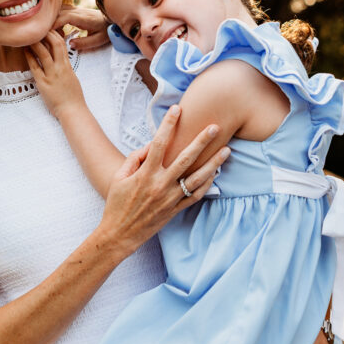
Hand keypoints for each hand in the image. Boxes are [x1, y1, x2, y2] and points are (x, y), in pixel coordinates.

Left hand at [26, 30, 83, 117]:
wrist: (72, 110)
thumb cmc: (72, 96)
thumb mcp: (72, 77)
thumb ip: (65, 66)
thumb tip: (59, 58)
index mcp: (67, 65)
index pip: (62, 44)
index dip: (54, 34)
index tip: (46, 29)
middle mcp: (60, 68)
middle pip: (54, 44)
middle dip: (46, 33)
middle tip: (36, 28)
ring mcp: (52, 75)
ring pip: (43, 53)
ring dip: (35, 43)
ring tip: (28, 36)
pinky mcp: (43, 83)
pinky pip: (35, 67)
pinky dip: (29, 57)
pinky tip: (24, 51)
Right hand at [52, 5, 108, 50]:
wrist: (111, 19)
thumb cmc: (106, 30)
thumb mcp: (98, 40)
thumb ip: (85, 43)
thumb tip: (70, 44)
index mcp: (83, 18)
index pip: (65, 17)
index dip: (54, 24)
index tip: (47, 33)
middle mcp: (78, 11)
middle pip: (58, 13)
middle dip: (51, 24)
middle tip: (53, 37)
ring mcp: (75, 9)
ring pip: (58, 10)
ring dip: (53, 21)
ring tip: (58, 34)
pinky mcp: (74, 9)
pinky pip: (60, 10)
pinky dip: (56, 18)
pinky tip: (60, 28)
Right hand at [100, 106, 227, 254]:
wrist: (119, 233)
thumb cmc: (116, 203)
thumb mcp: (119, 177)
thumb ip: (134, 158)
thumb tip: (151, 146)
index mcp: (145, 174)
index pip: (159, 143)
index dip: (169, 124)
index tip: (177, 109)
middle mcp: (160, 185)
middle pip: (186, 158)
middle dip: (201, 141)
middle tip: (215, 127)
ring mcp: (170, 198)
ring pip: (198, 178)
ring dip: (213, 163)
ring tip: (226, 151)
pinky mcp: (175, 210)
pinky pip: (196, 195)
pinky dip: (207, 184)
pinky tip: (215, 173)